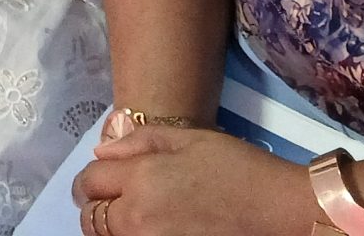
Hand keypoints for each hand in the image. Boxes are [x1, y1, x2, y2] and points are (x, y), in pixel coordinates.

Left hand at [74, 122, 310, 235]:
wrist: (274, 210)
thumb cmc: (235, 167)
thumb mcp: (186, 138)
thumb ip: (137, 143)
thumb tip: (101, 153)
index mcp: (139, 180)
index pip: (89, 182)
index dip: (91, 178)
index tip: (102, 178)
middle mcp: (136, 219)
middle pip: (91, 219)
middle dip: (97, 205)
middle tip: (115, 197)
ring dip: (113, 226)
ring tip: (137, 212)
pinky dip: (133, 235)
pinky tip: (155, 225)